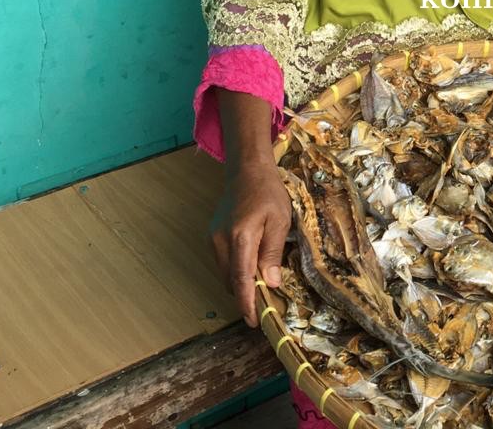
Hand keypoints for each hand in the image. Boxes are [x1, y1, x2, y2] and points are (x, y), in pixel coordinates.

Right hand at [209, 160, 290, 325]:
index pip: (241, 279)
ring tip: (260, 290)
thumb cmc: (268, 193)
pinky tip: (251, 270)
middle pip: (231, 281)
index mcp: (240, 237)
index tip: (254, 321)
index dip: (247, 303)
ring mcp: (213, 239)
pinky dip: (236, 272)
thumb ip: (273, 252)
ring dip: (240, 284)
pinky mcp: (212, 237)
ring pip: (226, 274)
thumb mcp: (280, 220)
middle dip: (245, 297)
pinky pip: (224, 263)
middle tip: (265, 308)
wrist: (246, 171)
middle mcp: (221, 241)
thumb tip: (270, 283)